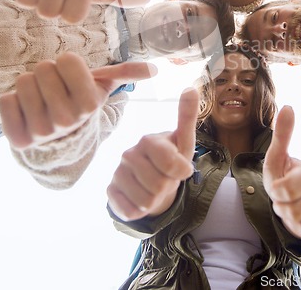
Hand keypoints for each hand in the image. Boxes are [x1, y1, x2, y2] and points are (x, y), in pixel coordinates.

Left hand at [0, 52, 157, 148]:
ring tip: (42, 100)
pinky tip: (26, 112)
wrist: (61, 139)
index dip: (67, 64)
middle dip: (47, 75)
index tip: (71, 79)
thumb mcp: (103, 87)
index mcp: (90, 103)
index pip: (66, 60)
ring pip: (23, 83)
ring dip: (30, 87)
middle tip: (55, 90)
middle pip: (42, 69)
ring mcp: (43, 131)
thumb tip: (154, 69)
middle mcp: (68, 120)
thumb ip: (126, 74)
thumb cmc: (80, 102)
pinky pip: (5, 102)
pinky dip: (12, 103)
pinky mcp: (19, 139)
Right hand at [107, 88, 198, 220]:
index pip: (171, 164)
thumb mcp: (184, 141)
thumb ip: (187, 116)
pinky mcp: (110, 192)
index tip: (183, 169)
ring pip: (146, 202)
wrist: (152, 181)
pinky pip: (131, 211)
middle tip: (166, 179)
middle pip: (159, 186)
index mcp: (148, 140)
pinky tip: (140, 198)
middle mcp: (129, 154)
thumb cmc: (172, 159)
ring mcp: (117, 173)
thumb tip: (191, 88)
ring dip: (156, 201)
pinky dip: (141, 211)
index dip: (181, 172)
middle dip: (169, 188)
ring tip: (154, 188)